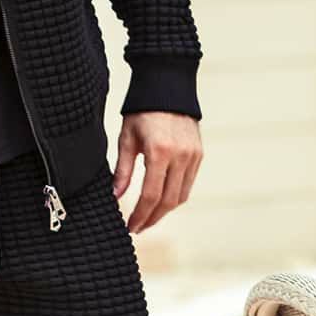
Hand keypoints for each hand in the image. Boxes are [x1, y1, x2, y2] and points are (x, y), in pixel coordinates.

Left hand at [112, 111, 201, 233]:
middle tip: (138, 228)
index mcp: (159, 152)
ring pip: (181, 196)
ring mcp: (193, 156)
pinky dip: (175, 197)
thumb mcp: (126, 139)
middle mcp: (180, 156)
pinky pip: (188, 184)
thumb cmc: (141, 111)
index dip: (140, 215)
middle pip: (168, 200)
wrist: (168, 87)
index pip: (150, 195)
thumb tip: (116, 197)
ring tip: (148, 218)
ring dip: (164, 211)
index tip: (130, 226)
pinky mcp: (199, 154)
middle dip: (152, 218)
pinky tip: (161, 201)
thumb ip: (122, 170)